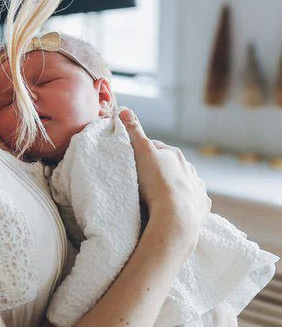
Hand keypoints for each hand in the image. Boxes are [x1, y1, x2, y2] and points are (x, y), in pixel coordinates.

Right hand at [118, 109, 211, 249]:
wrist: (176, 217)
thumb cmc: (156, 183)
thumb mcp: (141, 153)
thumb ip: (133, 131)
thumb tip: (124, 109)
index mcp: (175, 154)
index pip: (156, 148)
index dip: (143, 153)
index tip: (133, 161)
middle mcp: (190, 168)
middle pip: (171, 166)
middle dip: (160, 170)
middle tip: (143, 181)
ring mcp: (197, 188)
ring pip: (184, 183)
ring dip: (174, 187)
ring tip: (159, 197)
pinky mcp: (201, 207)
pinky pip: (193, 202)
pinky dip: (186, 203)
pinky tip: (176, 209)